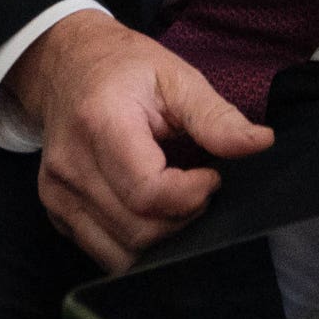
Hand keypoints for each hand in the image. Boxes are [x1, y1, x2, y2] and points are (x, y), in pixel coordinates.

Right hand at [7, 9, 272, 269]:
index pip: (148, 193)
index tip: (211, 175)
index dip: (191, 195)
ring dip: (161, 236)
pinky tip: (149, 210)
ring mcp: (56, 193)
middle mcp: (71, 165)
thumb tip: (262, 143)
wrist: (67, 65)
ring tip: (174, 198)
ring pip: (120, 252)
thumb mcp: (177, 77)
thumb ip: (216, 116)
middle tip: (197, 186)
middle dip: (182, 217)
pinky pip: (102, 251)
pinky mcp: (56, 211)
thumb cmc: (126, 69)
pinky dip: (135, 243)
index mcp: (101, 123)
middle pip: (138, 230)